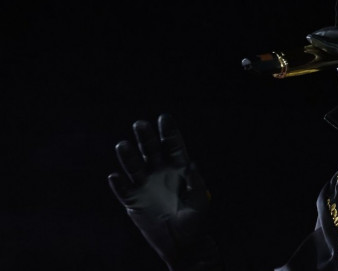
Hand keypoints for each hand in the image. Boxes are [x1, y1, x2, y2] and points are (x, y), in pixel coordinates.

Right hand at [107, 114, 221, 270]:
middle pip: (150, 149)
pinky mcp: (133, 201)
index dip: (168, 131)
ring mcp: (145, 184)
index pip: (172, 145)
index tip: (164, 117)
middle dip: (146, 137)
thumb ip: (196, 181)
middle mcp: (159, 171)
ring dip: (128, 156)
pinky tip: (115, 176)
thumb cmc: (195, 219)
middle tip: (140, 124)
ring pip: (134, 165)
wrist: (182, 242)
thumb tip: (191, 164)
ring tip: (122, 145)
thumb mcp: (200, 199)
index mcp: (178, 167)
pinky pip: (124, 190)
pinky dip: (118, 183)